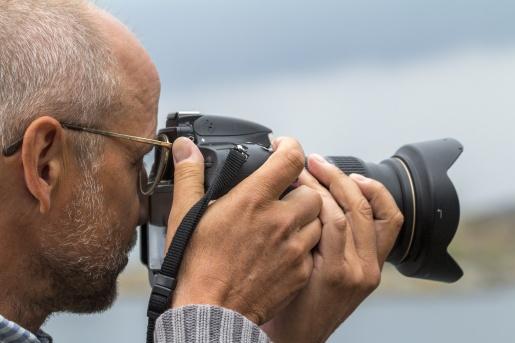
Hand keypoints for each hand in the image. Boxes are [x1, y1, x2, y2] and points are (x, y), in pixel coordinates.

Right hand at [165, 137, 322, 323]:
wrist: (211, 310)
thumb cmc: (198, 265)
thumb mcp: (184, 214)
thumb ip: (190, 175)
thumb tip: (185, 148)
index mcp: (253, 200)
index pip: (290, 159)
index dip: (290, 147)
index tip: (282, 148)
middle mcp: (280, 221)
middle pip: (311, 191)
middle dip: (299, 190)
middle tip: (282, 196)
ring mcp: (294, 247)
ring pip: (318, 220)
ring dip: (304, 218)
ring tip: (283, 224)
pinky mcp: (300, 270)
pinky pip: (313, 249)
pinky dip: (303, 245)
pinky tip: (283, 249)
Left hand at [262, 154, 402, 342]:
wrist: (292, 337)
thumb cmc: (301, 300)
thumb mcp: (327, 268)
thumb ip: (332, 238)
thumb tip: (318, 196)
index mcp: (372, 263)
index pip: (390, 216)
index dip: (373, 187)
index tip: (348, 172)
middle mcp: (370, 266)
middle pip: (368, 206)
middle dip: (340, 177)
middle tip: (316, 161)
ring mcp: (357, 272)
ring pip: (350, 212)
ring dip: (324, 185)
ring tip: (303, 172)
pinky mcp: (338, 275)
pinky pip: (332, 226)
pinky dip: (317, 204)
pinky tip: (300, 195)